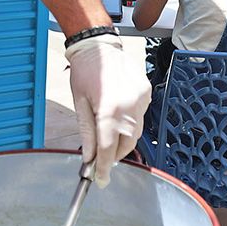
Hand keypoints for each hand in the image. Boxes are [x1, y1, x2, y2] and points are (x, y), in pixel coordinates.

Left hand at [66, 35, 149, 185]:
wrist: (99, 46)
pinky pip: (141, 117)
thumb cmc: (85, 72)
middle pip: (127, 144)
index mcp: (109, 109)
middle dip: (115, 156)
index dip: (104, 167)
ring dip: (124, 141)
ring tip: (110, 140)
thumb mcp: (80, 104)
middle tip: (103, 161)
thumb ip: (87, 133)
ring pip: (136, 132)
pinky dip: (130, 124)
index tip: (100, 179)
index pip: (108, 148)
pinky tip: (119, 118)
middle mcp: (129, 106)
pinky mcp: (146, 93)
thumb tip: (89, 157)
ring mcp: (141, 99)